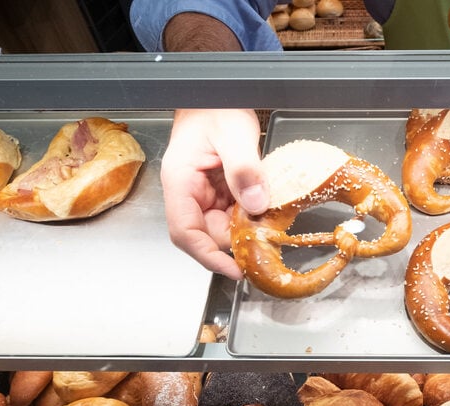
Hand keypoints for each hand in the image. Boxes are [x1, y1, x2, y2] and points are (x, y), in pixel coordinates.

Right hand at [161, 108, 267, 279]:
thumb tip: (256, 204)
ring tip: (269, 225)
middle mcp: (188, 192)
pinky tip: (266, 209)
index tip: (234, 270)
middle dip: (235, 241)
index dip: (208, 257)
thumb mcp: (234, 134)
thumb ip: (244, 170)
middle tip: (266, 240)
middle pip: (206, 234)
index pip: (185, 233)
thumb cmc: (216, 105)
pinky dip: (249, 215)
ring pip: (222, 226)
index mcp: (180, 182)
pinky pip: (233, 212)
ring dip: (245, 228)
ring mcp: (204, 192)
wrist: (217, 91)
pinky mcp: (219, 189)